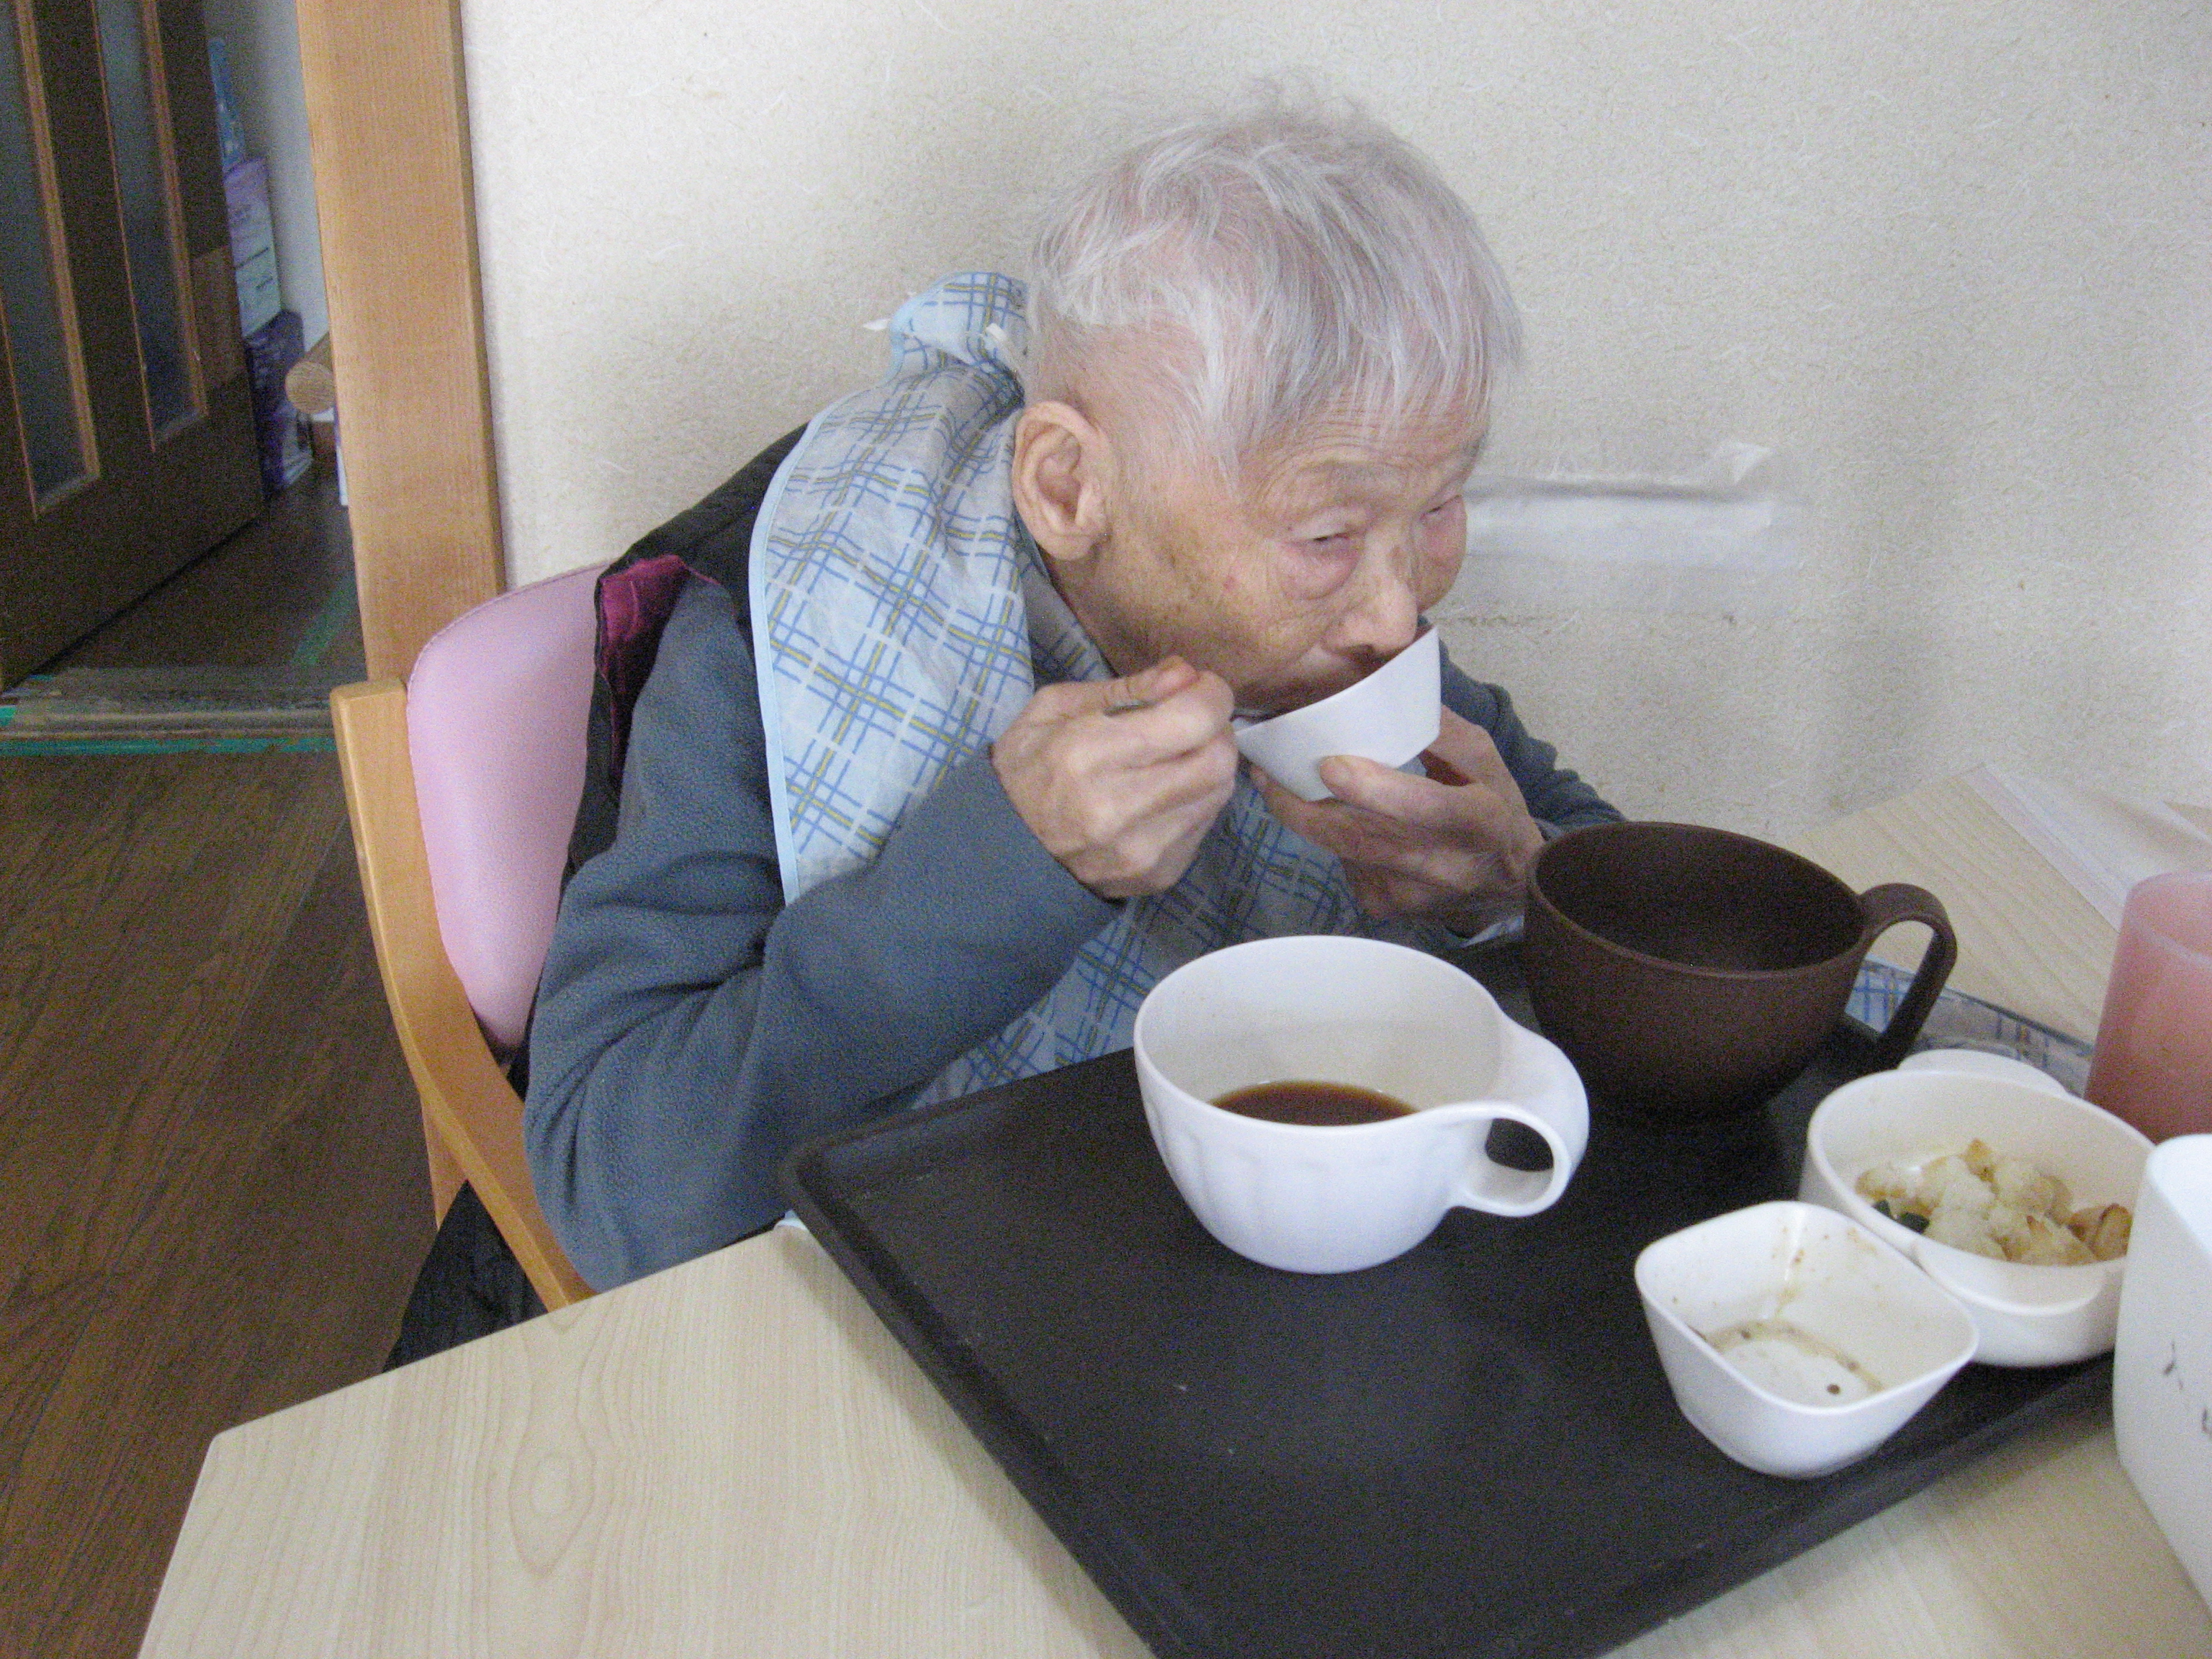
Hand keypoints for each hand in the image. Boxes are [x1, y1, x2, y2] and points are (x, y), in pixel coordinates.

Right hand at [993, 657, 1237, 899]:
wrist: (1002, 851)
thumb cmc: (1026, 767)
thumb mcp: (1056, 708)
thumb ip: (1127, 688)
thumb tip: (1185, 673)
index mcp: (1089, 753)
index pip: (1192, 719)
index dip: (1211, 695)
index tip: (1200, 687)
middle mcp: (1120, 807)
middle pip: (1218, 759)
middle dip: (1217, 729)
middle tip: (1193, 720)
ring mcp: (1142, 849)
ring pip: (1219, 792)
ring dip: (1209, 764)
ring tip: (1178, 755)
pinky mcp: (1157, 874)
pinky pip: (1204, 824)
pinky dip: (1196, 798)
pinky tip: (1164, 792)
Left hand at [1253, 707, 1545, 932]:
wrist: (1510, 885)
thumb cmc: (1495, 810)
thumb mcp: (1487, 762)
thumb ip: (1444, 730)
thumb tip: (1392, 691)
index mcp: (1478, 819)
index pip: (1426, 807)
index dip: (1378, 790)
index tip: (1330, 766)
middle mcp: (1445, 864)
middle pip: (1364, 839)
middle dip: (1306, 807)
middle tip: (1266, 773)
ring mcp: (1413, 894)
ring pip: (1345, 854)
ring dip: (1305, 818)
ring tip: (1275, 784)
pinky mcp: (1389, 908)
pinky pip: (1346, 867)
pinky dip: (1331, 838)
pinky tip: (1328, 817)